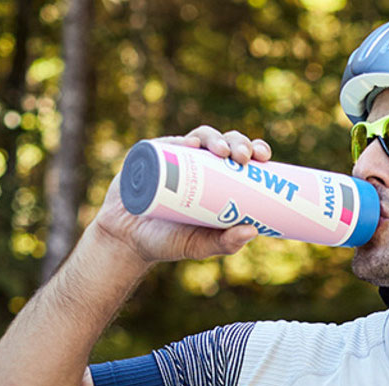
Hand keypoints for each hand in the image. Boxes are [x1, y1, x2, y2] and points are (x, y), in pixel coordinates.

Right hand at [88, 126, 273, 265]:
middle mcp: (199, 164)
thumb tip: (253, 231)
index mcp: (219, 180)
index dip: (255, 150)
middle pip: (225, 143)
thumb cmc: (168, 241)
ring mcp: (175, 157)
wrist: (125, 239)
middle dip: (238, 142)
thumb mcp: (200, 245)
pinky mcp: (151, 157)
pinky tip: (191, 144)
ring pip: (201, 138)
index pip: (243, 158)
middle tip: (242, 157)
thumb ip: (225, 243)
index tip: (263, 157)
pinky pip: (166, 143)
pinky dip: (179, 141)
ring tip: (221, 152)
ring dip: (215, 138)